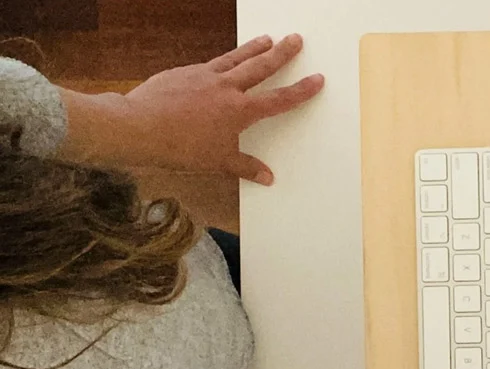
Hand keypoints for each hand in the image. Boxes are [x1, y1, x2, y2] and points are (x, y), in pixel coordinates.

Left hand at [119, 34, 323, 183]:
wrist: (140, 128)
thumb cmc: (180, 148)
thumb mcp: (218, 162)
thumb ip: (245, 167)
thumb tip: (267, 177)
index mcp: (239, 111)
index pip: (278, 99)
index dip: (301, 90)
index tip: (316, 79)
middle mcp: (226, 88)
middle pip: (261, 66)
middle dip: (282, 53)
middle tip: (295, 39)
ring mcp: (204, 76)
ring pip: (235, 57)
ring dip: (253, 47)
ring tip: (266, 38)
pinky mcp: (184, 72)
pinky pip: (210, 63)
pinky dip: (222, 60)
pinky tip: (224, 60)